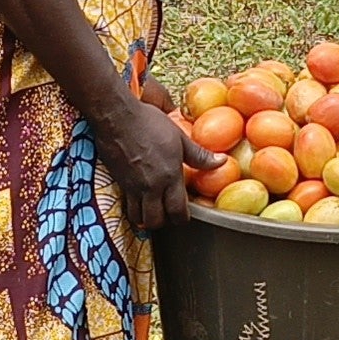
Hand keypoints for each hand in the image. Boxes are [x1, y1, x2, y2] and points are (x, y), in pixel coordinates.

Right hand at [98, 97, 195, 232]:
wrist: (117, 117)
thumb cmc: (149, 123)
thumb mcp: (179, 137)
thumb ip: (200, 155)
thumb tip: (221, 161)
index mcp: (169, 176)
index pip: (178, 211)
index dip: (182, 218)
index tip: (184, 214)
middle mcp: (151, 186)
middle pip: (157, 221)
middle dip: (165, 222)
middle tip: (169, 213)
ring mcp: (133, 186)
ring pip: (139, 218)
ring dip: (147, 219)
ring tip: (153, 210)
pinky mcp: (120, 183)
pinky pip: (127, 206)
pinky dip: (133, 209)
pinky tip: (139, 200)